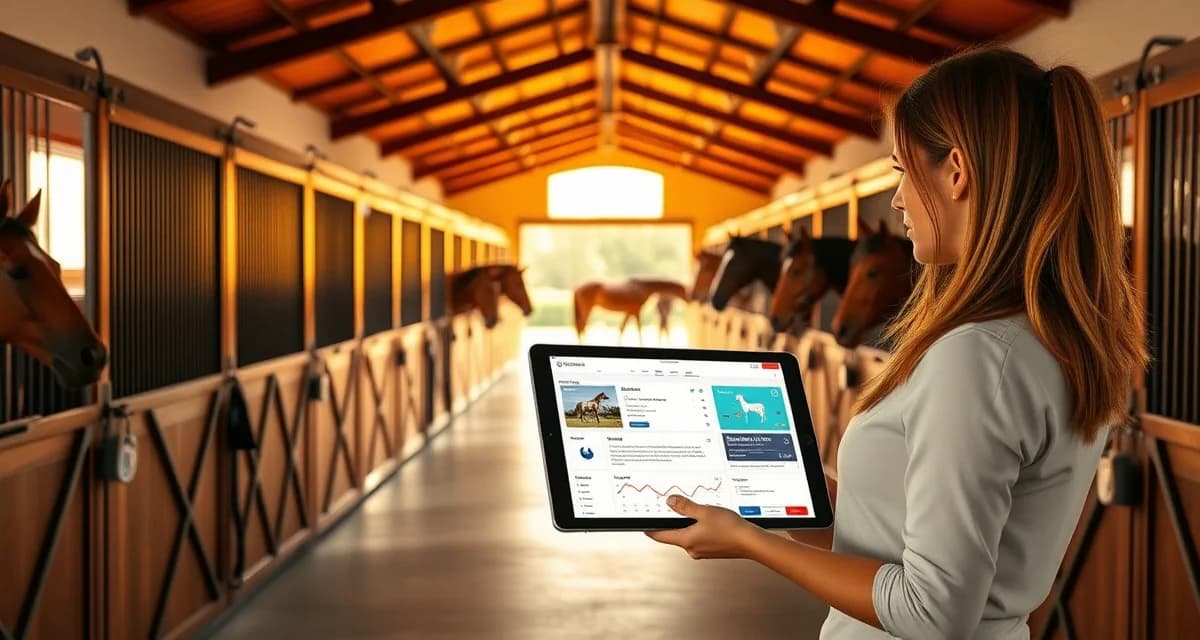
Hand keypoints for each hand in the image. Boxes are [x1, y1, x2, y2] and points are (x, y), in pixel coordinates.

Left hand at [644, 495, 763, 558]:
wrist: (750, 542)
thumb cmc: (729, 528)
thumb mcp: (704, 511)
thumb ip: (685, 506)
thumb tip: (670, 501)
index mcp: (686, 540)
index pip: (661, 536)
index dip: (650, 529)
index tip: (643, 524)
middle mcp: (692, 549)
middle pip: (675, 534)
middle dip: (673, 521)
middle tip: (671, 508)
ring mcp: (702, 551)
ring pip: (688, 536)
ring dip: (688, 524)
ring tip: (695, 511)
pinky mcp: (711, 550)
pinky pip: (699, 538)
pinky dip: (699, 529)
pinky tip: (709, 521)